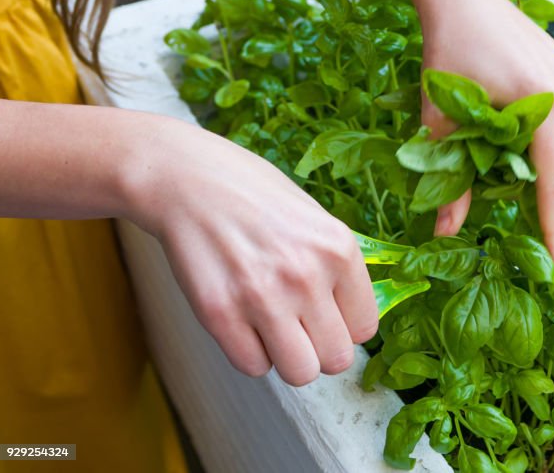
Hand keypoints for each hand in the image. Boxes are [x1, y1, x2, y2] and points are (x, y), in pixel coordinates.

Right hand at [123, 117, 377, 385]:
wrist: (187, 179)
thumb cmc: (253, 195)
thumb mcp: (315, 218)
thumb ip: (336, 267)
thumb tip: (352, 319)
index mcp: (338, 249)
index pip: (365, 328)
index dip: (344, 326)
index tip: (326, 314)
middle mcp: (306, 276)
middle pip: (337, 359)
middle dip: (319, 348)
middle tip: (298, 325)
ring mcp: (263, 297)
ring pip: (299, 373)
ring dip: (287, 357)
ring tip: (271, 326)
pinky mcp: (220, 313)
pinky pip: (253, 367)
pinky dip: (249, 352)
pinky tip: (242, 321)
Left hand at [413, 0, 553, 283]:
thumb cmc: (446, 48)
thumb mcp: (441, 116)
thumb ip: (449, 177)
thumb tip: (445, 232)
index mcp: (542, 103)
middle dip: (550, 210)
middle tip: (540, 253)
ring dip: (545, 177)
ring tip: (521, 202)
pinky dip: (545, 152)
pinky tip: (521, 161)